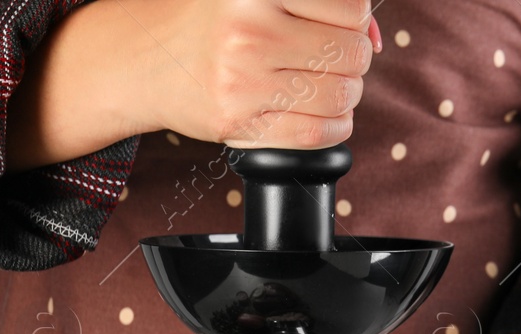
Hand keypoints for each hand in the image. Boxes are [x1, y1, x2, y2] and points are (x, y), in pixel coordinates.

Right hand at [6, 0, 380, 171]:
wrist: (146, 62)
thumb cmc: (211, 24)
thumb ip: (317, 5)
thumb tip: (374, 37)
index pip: (351, 9)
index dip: (354, 21)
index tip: (337, 25)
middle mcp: (249, 32)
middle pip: (352, 55)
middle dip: (351, 59)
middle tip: (325, 57)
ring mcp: (244, 82)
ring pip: (343, 96)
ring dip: (344, 94)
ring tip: (317, 83)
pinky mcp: (241, 124)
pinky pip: (321, 134)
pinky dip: (334, 126)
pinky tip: (316, 111)